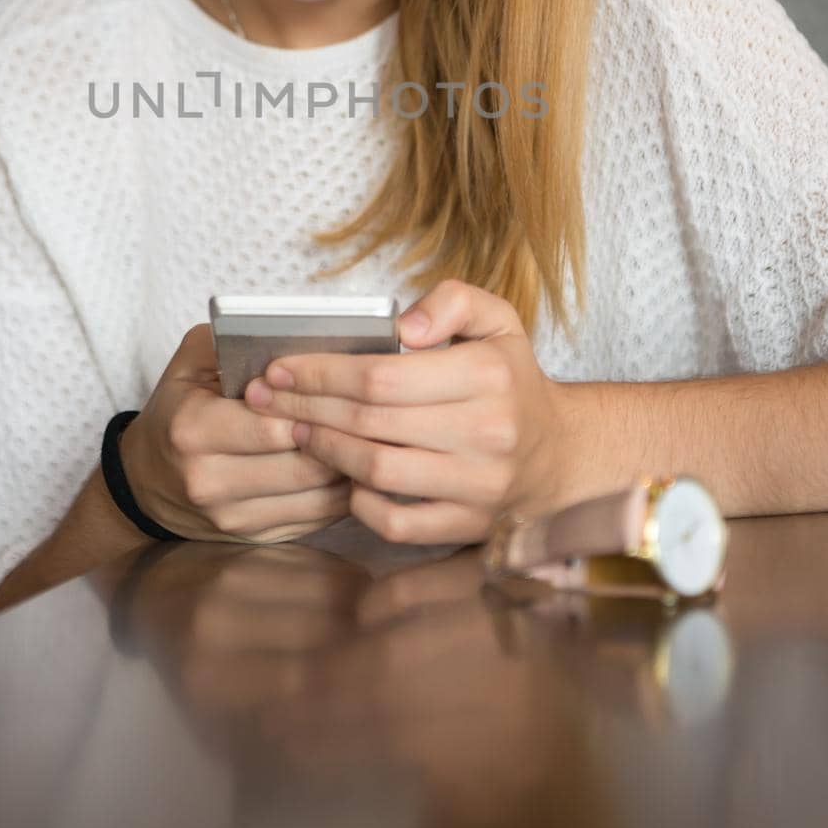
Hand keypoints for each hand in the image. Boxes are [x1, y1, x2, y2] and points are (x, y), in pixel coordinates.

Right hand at [121, 323, 351, 542]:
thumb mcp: (189, 365)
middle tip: (371, 415)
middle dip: (341, 438)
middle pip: (302, 464)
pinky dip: (343, 493)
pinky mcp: (256, 538)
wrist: (146, 482)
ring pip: (317, 495)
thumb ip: (230, 343)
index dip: (312, 406)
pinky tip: (355, 465)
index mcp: (192, 431)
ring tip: (370, 439)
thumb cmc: (176, 412)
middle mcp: (210, 481)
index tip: (341, 390)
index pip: (272, 425)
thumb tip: (286, 337)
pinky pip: (317, 518)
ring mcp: (234, 518)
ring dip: (350, 467)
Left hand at [243, 278, 577, 543]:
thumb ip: (452, 301)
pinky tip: (342, 478)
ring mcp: (478, 485)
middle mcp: (487, 432)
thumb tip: (403, 326)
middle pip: (371, 421)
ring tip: (296, 430)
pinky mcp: (469, 526)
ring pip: (378, 471)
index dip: (322, 372)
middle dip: (307, 408)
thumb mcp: (496, 320)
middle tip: (266, 399)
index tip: (280, 368)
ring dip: (325, 450)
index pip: (383, 375)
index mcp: (488, 374)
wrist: (560, 454)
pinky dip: (360, 504)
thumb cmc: (511, 380)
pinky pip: (398, 523)